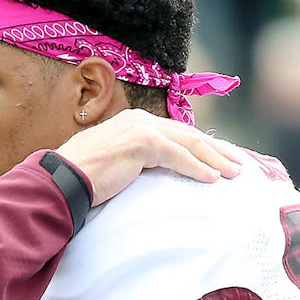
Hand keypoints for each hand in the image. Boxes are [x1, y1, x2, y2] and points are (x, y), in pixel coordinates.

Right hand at [54, 108, 242, 205]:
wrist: (61, 179)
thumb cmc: (80, 177)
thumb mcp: (110, 163)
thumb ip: (132, 161)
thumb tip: (148, 174)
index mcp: (133, 122)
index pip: (175, 132)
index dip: (200, 145)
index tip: (218, 156)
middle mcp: (140, 120)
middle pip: (188, 133)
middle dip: (216, 148)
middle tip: (237, 162)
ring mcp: (141, 129)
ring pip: (189, 143)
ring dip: (215, 158)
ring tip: (234, 172)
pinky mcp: (143, 144)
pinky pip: (179, 156)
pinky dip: (198, 167)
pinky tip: (213, 178)